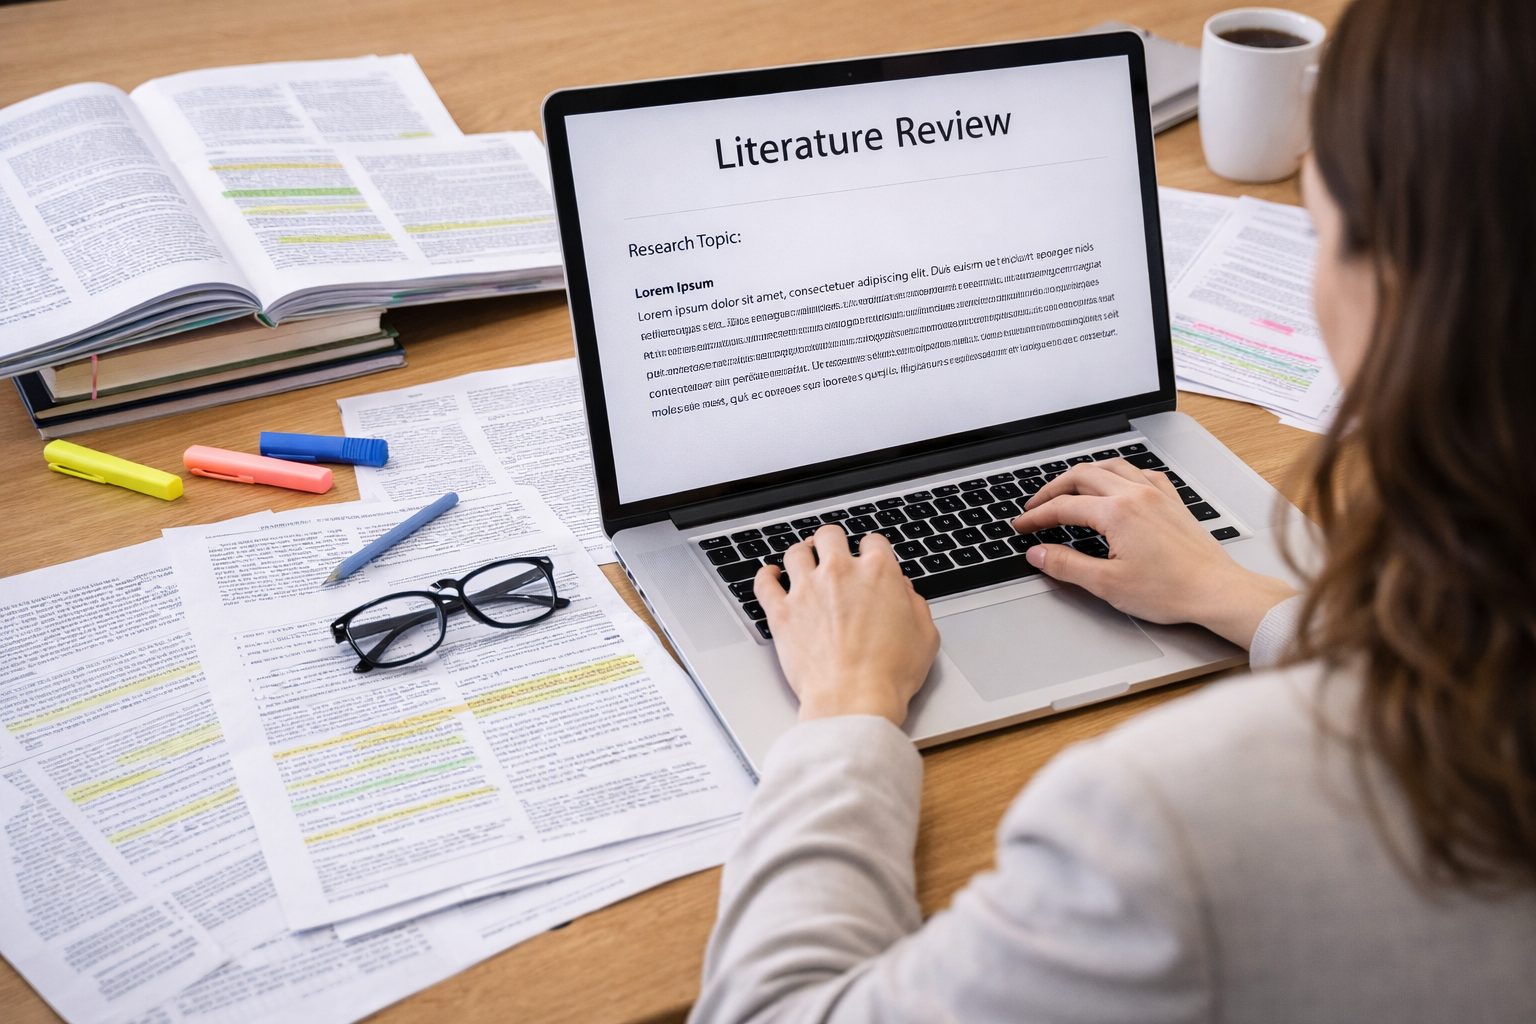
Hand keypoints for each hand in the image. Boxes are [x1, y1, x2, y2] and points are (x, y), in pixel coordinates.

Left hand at [753, 526, 939, 725]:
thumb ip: (916, 605)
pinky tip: (771, 575)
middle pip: (829, 536)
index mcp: (878, 572)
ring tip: (803, 563)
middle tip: (832, 553)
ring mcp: (807, 589)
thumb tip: (904, 591)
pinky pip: (764, 582)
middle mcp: (840, 572)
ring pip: (795, 553)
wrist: (854, 699)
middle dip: (832, 543)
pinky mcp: (782, 612)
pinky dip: (766, 576)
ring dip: (801, 555)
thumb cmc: (890, 673)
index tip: (868, 558)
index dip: (872, 549)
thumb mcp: (925, 637)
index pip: (873, 541)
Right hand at [1012, 459, 1296, 647]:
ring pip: (1112, 467)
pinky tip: (1119, 484)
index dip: (1036, 516)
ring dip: (1084, 474)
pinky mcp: (1173, 502)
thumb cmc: (1172, 590)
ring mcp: (1157, 495)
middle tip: (1037, 506)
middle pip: (1083, 476)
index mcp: (1117, 512)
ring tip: (1069, 488)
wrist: (1217, 591)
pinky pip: (1142, 474)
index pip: (1063, 507)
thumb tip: (1038, 554)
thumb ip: (1066, 565)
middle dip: (1053, 489)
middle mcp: (1136, 494)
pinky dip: (1121, 474)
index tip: (1022, 526)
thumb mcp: (1107, 584)